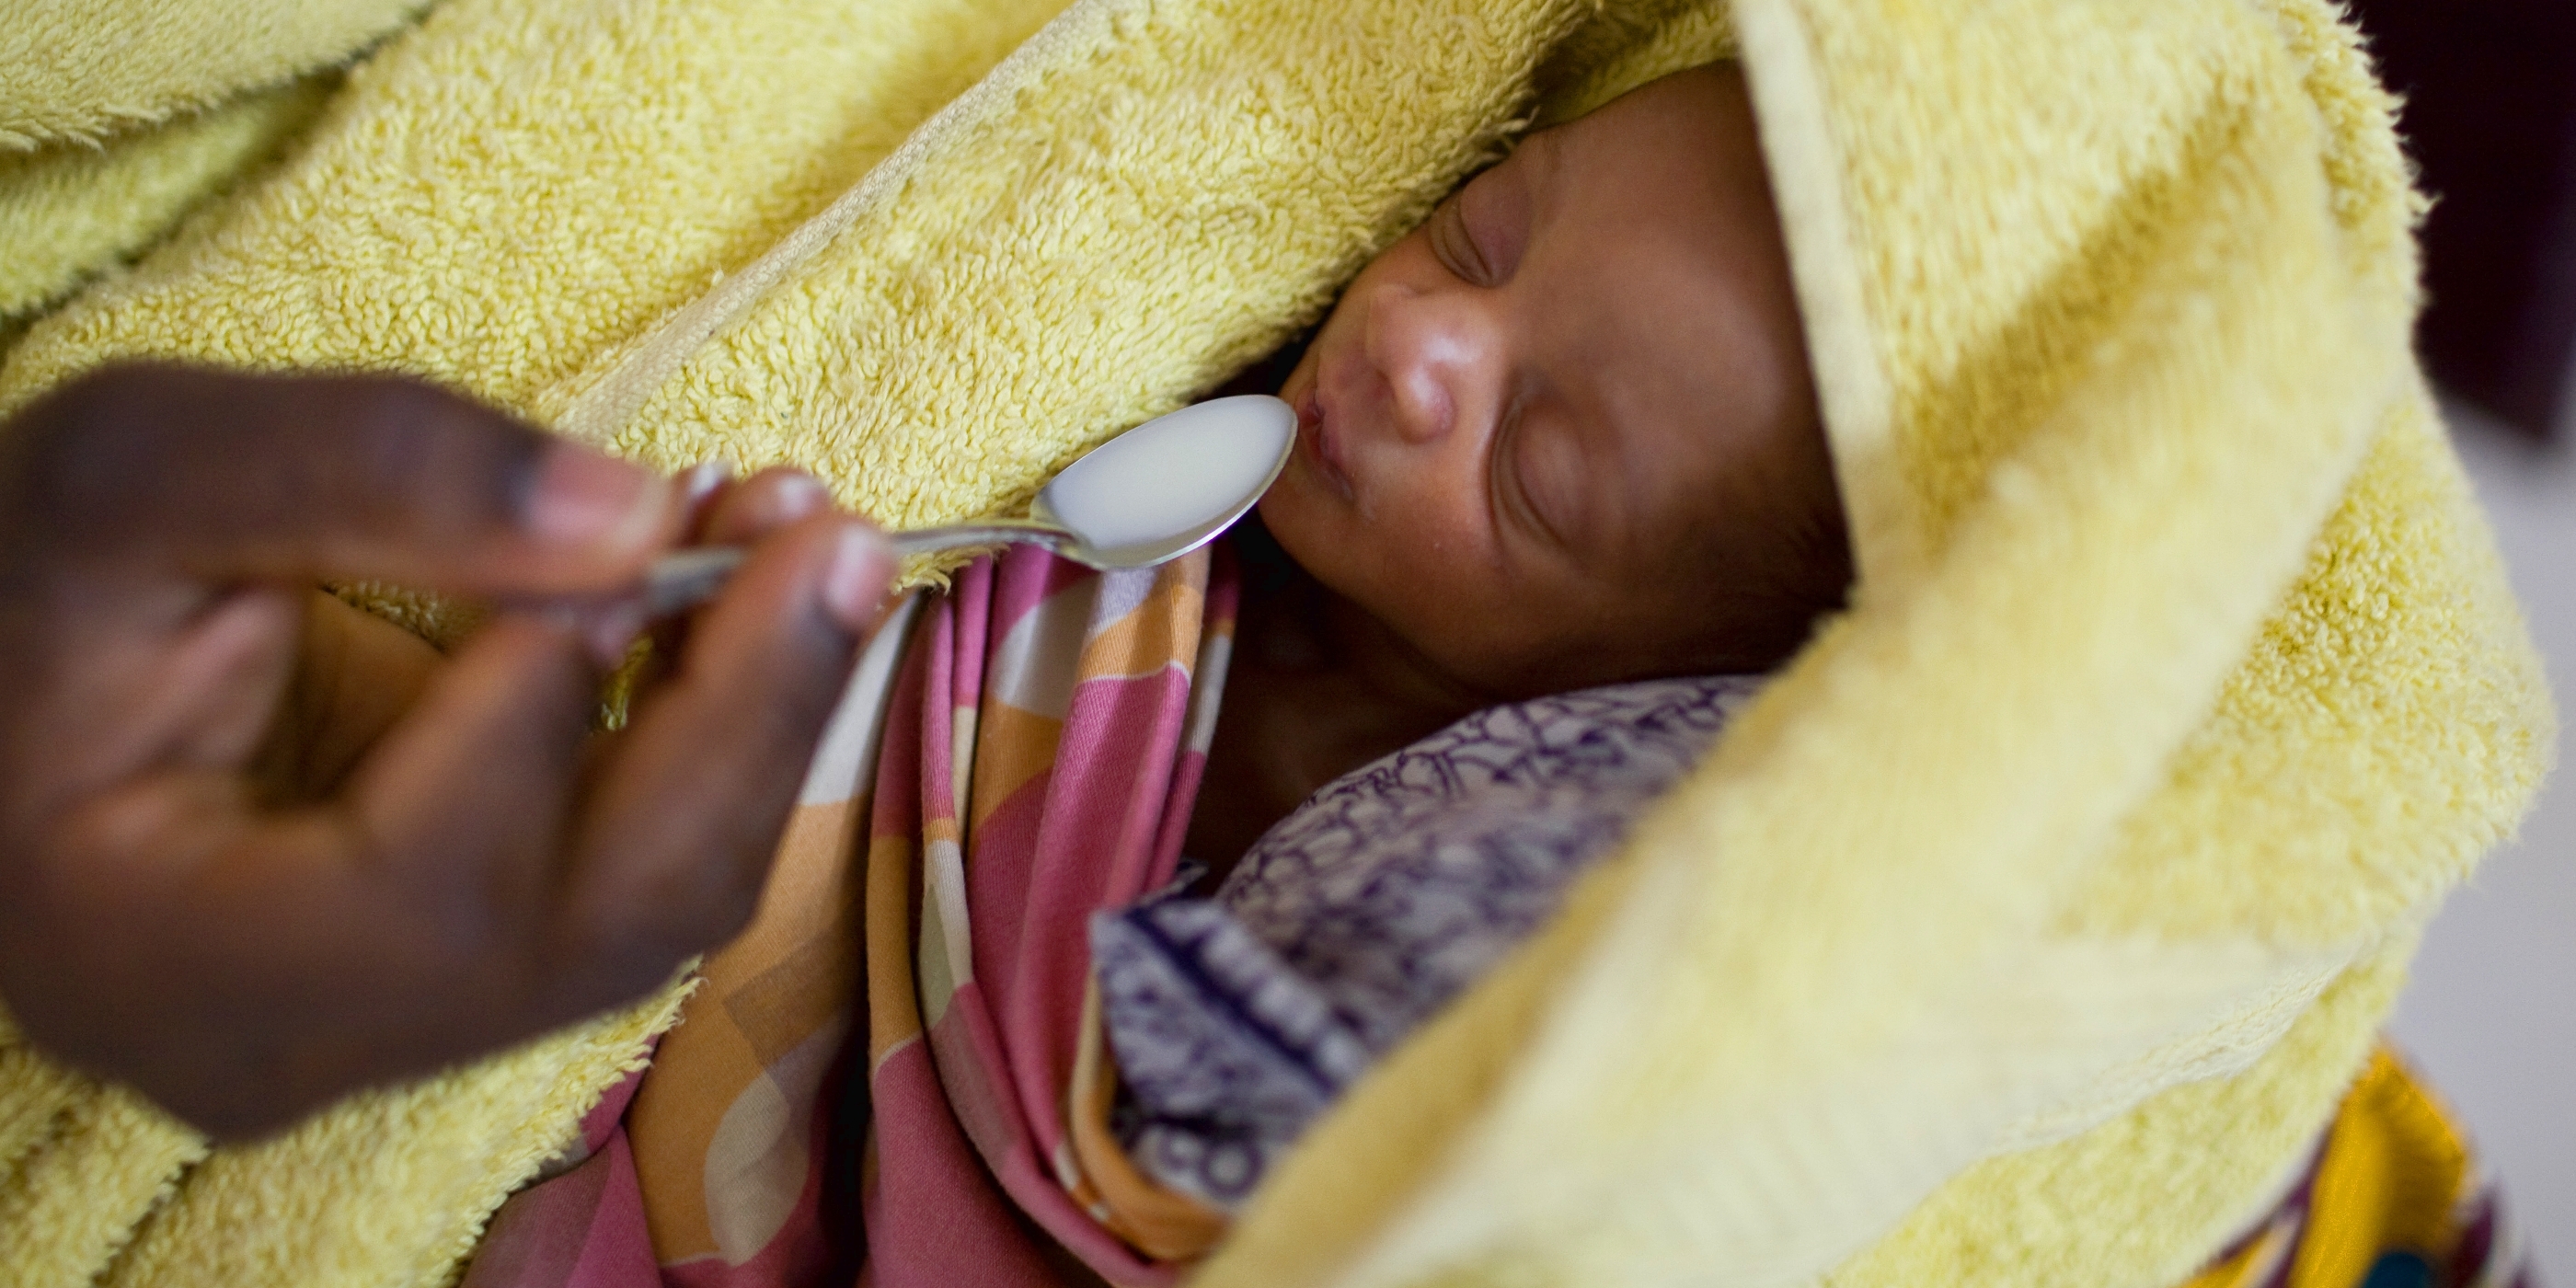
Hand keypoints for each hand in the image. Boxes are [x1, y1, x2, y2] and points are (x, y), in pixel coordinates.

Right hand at [0, 364, 894, 1138]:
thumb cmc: (22, 581)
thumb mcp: (141, 469)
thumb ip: (371, 473)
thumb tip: (637, 514)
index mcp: (166, 961)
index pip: (429, 890)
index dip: (554, 710)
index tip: (633, 535)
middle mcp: (293, 1042)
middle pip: (595, 926)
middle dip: (741, 716)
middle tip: (827, 531)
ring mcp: (390, 1026)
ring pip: (647, 908)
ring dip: (751, 713)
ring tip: (795, 531)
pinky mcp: (464, 968)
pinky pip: (633, 867)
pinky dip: (708, 729)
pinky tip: (735, 590)